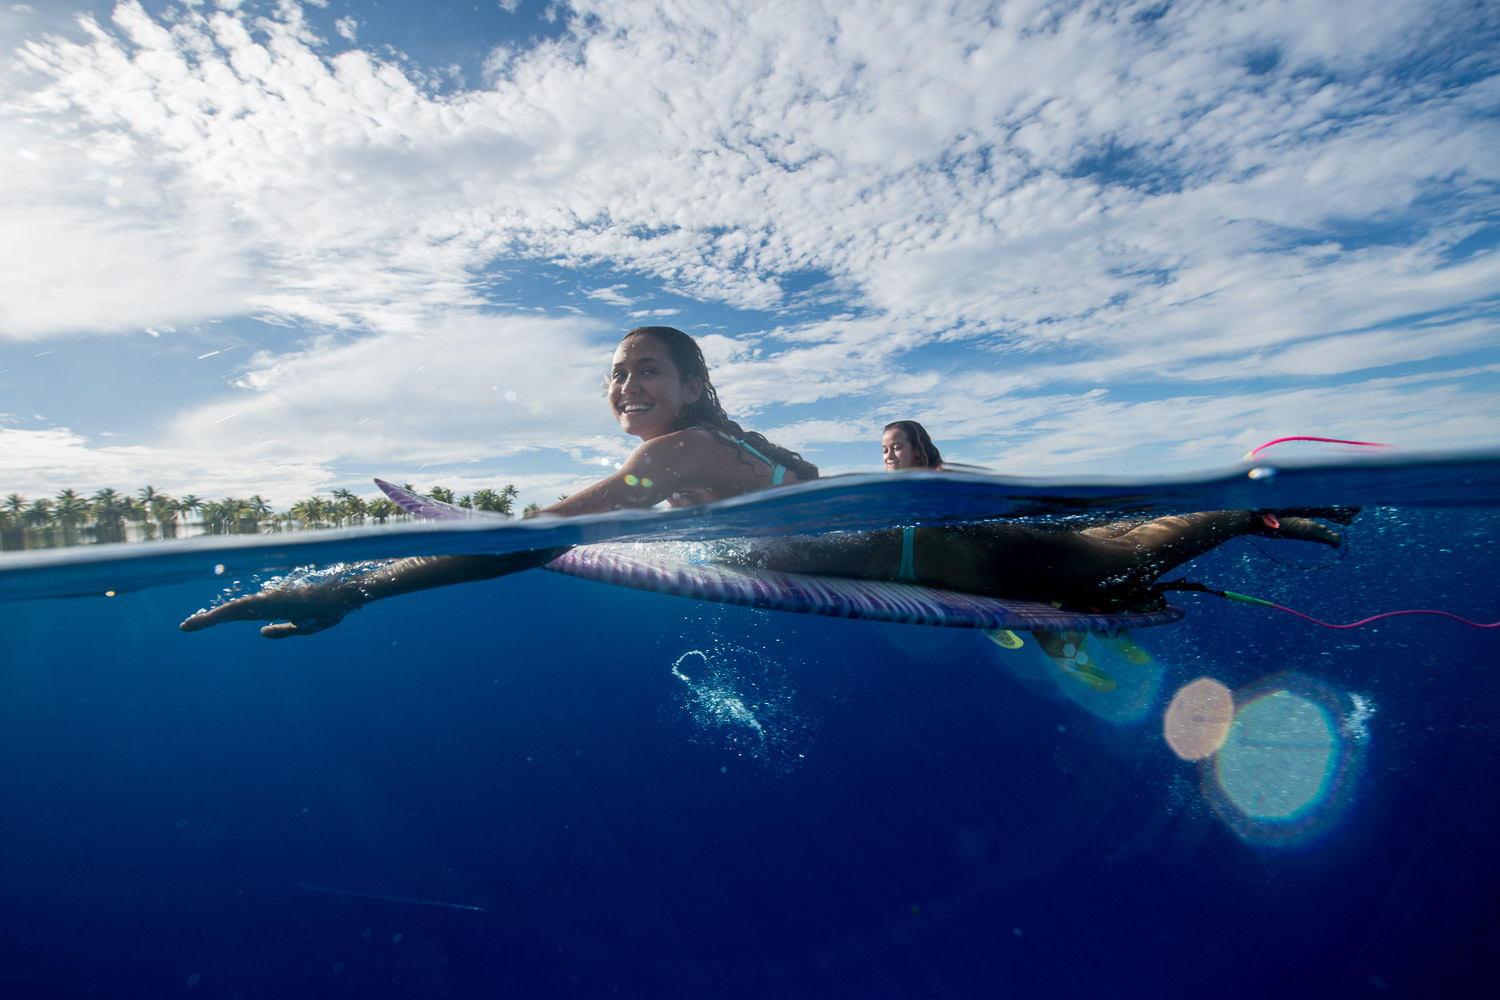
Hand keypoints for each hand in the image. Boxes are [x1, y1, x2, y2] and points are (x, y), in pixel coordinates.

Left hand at [180, 571, 367, 638]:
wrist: (342, 598)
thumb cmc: (327, 608)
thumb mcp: (302, 626)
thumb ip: (282, 630)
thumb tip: (261, 632)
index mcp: (271, 609)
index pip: (240, 615)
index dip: (220, 619)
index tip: (202, 624)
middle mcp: (265, 603)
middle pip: (231, 612)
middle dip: (207, 619)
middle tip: (185, 627)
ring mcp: (267, 600)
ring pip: (233, 609)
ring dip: (210, 618)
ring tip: (188, 626)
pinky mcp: (272, 599)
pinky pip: (245, 606)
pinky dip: (226, 612)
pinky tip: (212, 617)